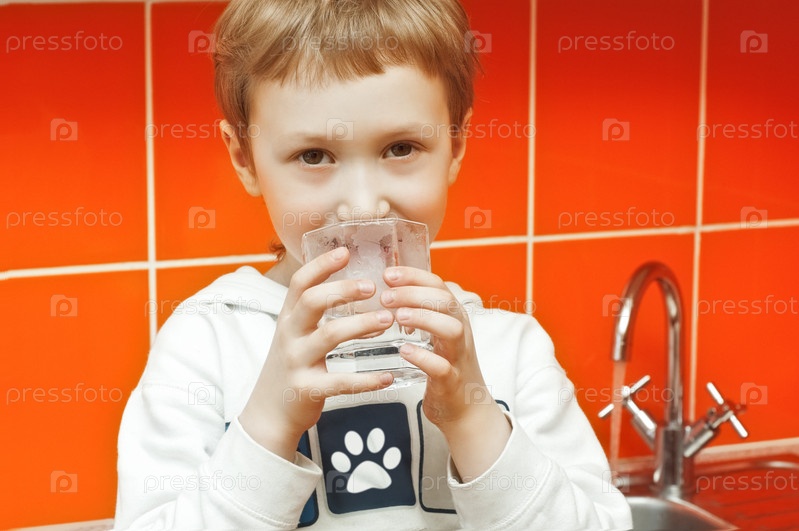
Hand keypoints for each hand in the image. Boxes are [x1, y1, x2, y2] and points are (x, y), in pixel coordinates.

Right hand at [239, 247, 394, 460]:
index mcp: (288, 318)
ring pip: (329, 335)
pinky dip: (367, 380)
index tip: (345, 252)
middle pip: (312, 301)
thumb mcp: (296, 334)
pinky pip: (340, 382)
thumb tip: (355, 285)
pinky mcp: (307, 389)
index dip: (321, 265)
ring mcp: (296, 362)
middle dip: (343, 290)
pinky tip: (388, 376)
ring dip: (361, 325)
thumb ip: (316, 311)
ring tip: (388, 321)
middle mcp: (289, 335)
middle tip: (373, 286)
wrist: (269, 413)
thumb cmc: (292, 366)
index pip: (300, 283)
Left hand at [380, 266, 511, 479]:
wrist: (466, 410)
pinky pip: (442, 367)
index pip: (439, 285)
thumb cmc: (447, 366)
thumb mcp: (438, 333)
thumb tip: (392, 287)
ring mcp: (458, 357)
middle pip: (446, 302)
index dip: (414, 276)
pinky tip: (404, 351)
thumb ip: (422, 311)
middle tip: (386, 296)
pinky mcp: (452, 382)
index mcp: (454, 317)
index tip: (389, 274)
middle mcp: (460, 333)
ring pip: (452, 330)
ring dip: (424, 319)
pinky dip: (423, 357)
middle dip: (415, 294)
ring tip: (397, 318)